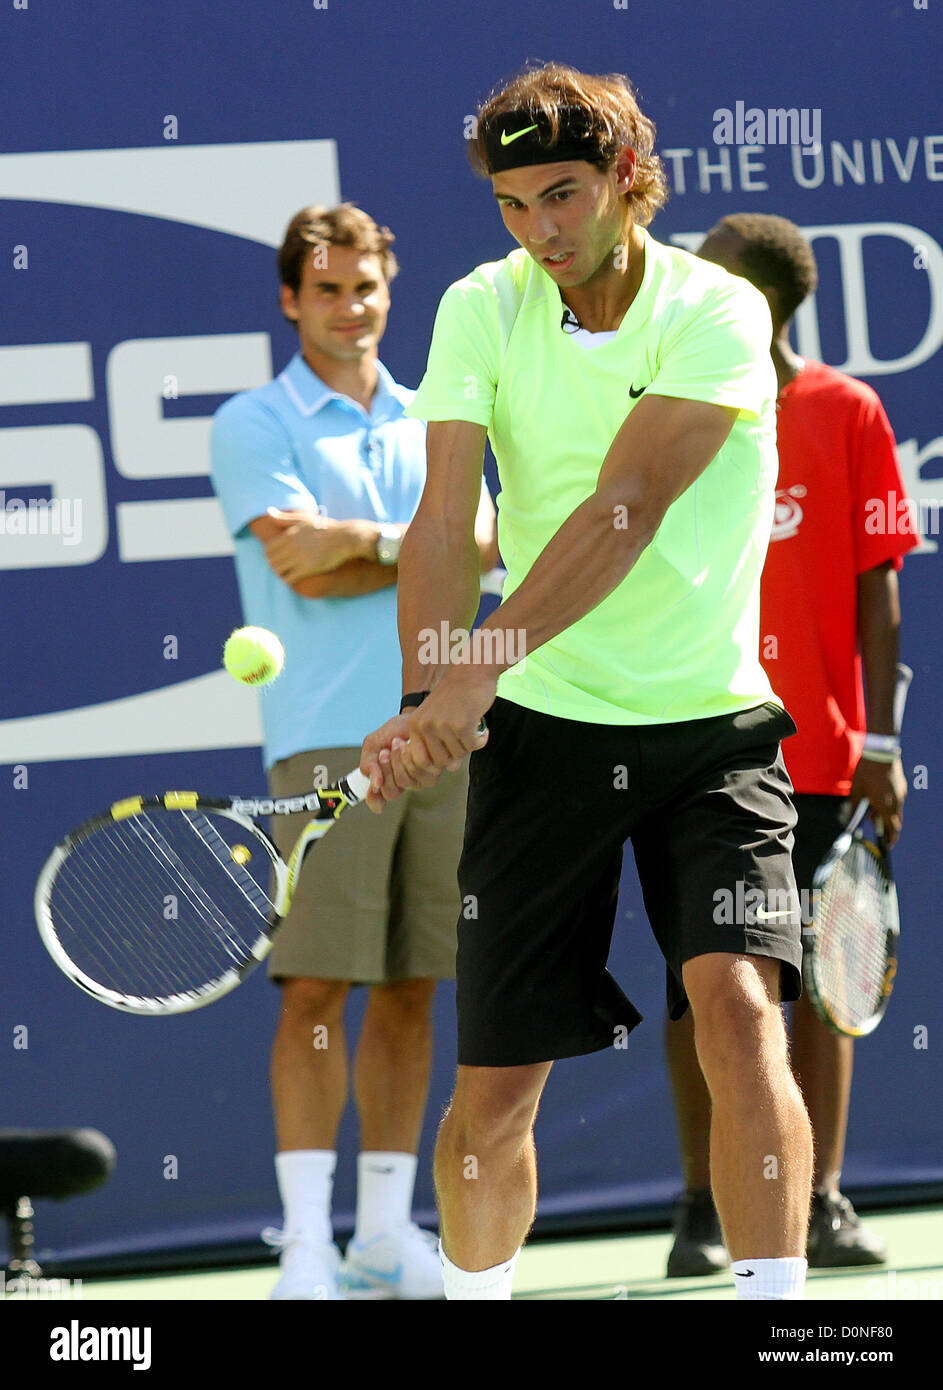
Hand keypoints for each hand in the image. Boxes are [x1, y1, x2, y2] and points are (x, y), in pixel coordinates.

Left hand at [264, 508, 364, 581]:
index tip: (278, 558)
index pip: (268, 549)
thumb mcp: (304, 519)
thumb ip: (285, 518)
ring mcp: (300, 557)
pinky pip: (289, 578)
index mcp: (290, 534)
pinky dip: (289, 580)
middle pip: (272, 561)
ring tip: (288, 574)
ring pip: (279, 571)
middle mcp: (293, 545)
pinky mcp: (308, 568)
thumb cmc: (325, 529)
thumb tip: (268, 511)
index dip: (270, 556)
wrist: (345, 539)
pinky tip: (295, 579)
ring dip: (281, 574)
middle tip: (282, 568)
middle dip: (275, 566)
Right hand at [360, 714, 434, 813]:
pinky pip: (419, 773)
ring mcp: (418, 780)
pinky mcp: (432, 771)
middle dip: (385, 770)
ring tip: (396, 743)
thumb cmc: (394, 732)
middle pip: (391, 793)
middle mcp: (402, 783)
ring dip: (398, 762)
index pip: (378, 802)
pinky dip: (411, 757)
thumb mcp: (373, 745)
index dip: (374, 799)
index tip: (373, 787)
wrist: (413, 716)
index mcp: (386, 780)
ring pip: (405, 783)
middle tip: (384, 752)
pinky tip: (409, 744)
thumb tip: (374, 783)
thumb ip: (368, 764)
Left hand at [388, 667, 493, 789]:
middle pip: (440, 762)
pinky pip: (473, 746)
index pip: (418, 761)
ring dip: (469, 746)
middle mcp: (426, 726)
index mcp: (415, 725)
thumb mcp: (438, 717)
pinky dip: (481, 740)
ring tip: (473, 730)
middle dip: (455, 756)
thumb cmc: (456, 695)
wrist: (473, 670)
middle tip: (464, 741)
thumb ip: (440, 744)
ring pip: (458, 755)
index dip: (434, 765)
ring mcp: (443, 726)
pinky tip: (483, 729)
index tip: (448, 758)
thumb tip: (450, 769)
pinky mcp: (462, 725)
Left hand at [848, 755, 907, 846]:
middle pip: (895, 821)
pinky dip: (889, 804)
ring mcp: (901, 794)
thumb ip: (855, 809)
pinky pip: (897, 801)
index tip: (887, 845)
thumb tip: (850, 822)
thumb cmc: (866, 772)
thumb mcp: (856, 792)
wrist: (880, 752)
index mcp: (885, 806)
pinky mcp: (902, 786)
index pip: (893, 829)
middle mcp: (896, 802)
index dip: (891, 839)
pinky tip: (878, 798)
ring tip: (872, 808)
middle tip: (874, 823)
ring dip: (886, 814)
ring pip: (896, 811)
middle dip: (886, 826)